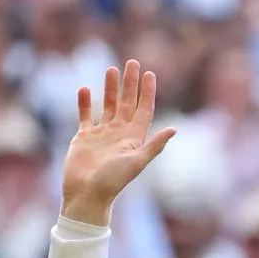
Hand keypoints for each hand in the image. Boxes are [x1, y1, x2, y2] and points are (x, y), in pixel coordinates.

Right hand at [61, 59, 175, 224]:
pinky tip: (84, 88)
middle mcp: (119, 134)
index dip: (147, 92)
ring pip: (107, 106)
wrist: (87, 194)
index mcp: (134, 139)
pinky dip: (84, 102)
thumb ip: (154, 145)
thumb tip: (174, 129)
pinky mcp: (84, 138)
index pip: (144, 110)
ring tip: (111, 69)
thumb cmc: (113, 181)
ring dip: (110, 88)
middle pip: (126, 103)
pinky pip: (85, 115)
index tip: (150, 73)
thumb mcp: (137, 162)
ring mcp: (101, 135)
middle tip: (132, 62)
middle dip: (130, 83)